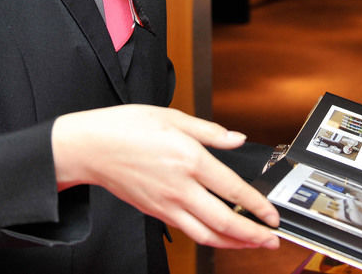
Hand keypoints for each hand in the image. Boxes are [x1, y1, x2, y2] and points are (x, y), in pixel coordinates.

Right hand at [52, 105, 279, 248]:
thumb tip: (236, 138)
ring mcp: (166, 204)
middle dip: (252, 235)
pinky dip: (209, 238)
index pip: (233, 189)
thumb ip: (210, 131)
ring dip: (233, 244)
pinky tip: (220, 235)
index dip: (258, 206)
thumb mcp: (172, 116)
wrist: (89, 147)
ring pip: (206, 234)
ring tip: (252, 244)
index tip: (272, 214)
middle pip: (224, 221)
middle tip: (271, 239)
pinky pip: (188, 231)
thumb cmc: (125, 127)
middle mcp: (180, 187)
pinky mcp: (155, 212)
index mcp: (189, 159)